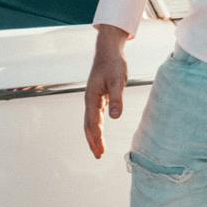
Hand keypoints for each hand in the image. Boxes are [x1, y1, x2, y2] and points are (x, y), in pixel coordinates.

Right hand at [82, 29, 129, 158]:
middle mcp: (89, 100)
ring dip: (94, 136)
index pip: (93, 122)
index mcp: (92, 98)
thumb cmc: (113, 64)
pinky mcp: (98, 97)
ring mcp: (92, 99)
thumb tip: (115, 117)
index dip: (96, 137)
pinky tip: (100, 133)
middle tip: (98, 156)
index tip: (100, 150)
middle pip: (88, 125)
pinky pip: (95, 116)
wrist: (107, 50)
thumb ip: (117, 99)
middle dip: (92, 141)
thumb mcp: (118, 81)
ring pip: (90, 122)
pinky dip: (96, 127)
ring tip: (99, 150)